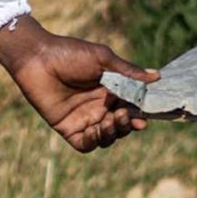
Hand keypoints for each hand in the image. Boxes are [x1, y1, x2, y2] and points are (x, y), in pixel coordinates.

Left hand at [0, 14, 149, 153]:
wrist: (38, 58)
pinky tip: (97, 129)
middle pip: (122, 125)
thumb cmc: (71, 53)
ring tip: (112, 120)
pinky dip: (94, 141)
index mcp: (111, 91)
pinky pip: (85, 144)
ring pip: (107, 137)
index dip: (140, 114)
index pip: (132, 108)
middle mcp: (100, 107)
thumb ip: (129, 72)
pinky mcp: (68, 128)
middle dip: (127, 124)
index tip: (145, 115)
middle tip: (124, 115)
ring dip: (113, 132)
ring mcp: (84, 119)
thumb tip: (158, 76)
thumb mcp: (103, 60)